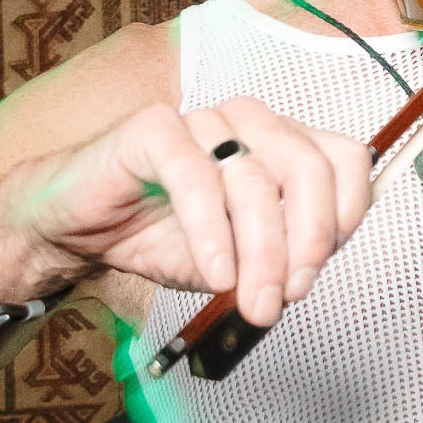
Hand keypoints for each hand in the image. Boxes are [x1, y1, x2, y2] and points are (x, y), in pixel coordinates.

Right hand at [0, 97, 372, 325]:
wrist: (77, 230)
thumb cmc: (159, 236)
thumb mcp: (234, 262)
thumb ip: (273, 262)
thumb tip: (303, 279)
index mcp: (281, 146)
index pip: (345, 159)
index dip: (345, 214)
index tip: (319, 270)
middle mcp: (250, 124)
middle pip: (308, 168)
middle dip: (307, 241)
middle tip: (286, 296)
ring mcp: (204, 121)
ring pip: (254, 179)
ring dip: (260, 251)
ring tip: (250, 301)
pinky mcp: (155, 128)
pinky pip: (196, 177)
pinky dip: (212, 233)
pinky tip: (216, 272)